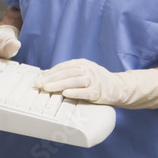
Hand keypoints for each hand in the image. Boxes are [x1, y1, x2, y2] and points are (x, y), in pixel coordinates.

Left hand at [36, 59, 157, 108]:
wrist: (119, 88)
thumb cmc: (95, 81)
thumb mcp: (82, 73)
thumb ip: (67, 74)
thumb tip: (46, 76)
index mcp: (82, 64)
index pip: (63, 67)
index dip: (50, 73)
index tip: (39, 78)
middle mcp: (88, 69)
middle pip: (67, 73)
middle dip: (51, 78)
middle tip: (39, 84)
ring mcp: (94, 80)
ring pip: (74, 81)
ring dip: (59, 85)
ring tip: (47, 88)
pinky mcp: (99, 91)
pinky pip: (86, 92)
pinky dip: (75, 92)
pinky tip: (66, 94)